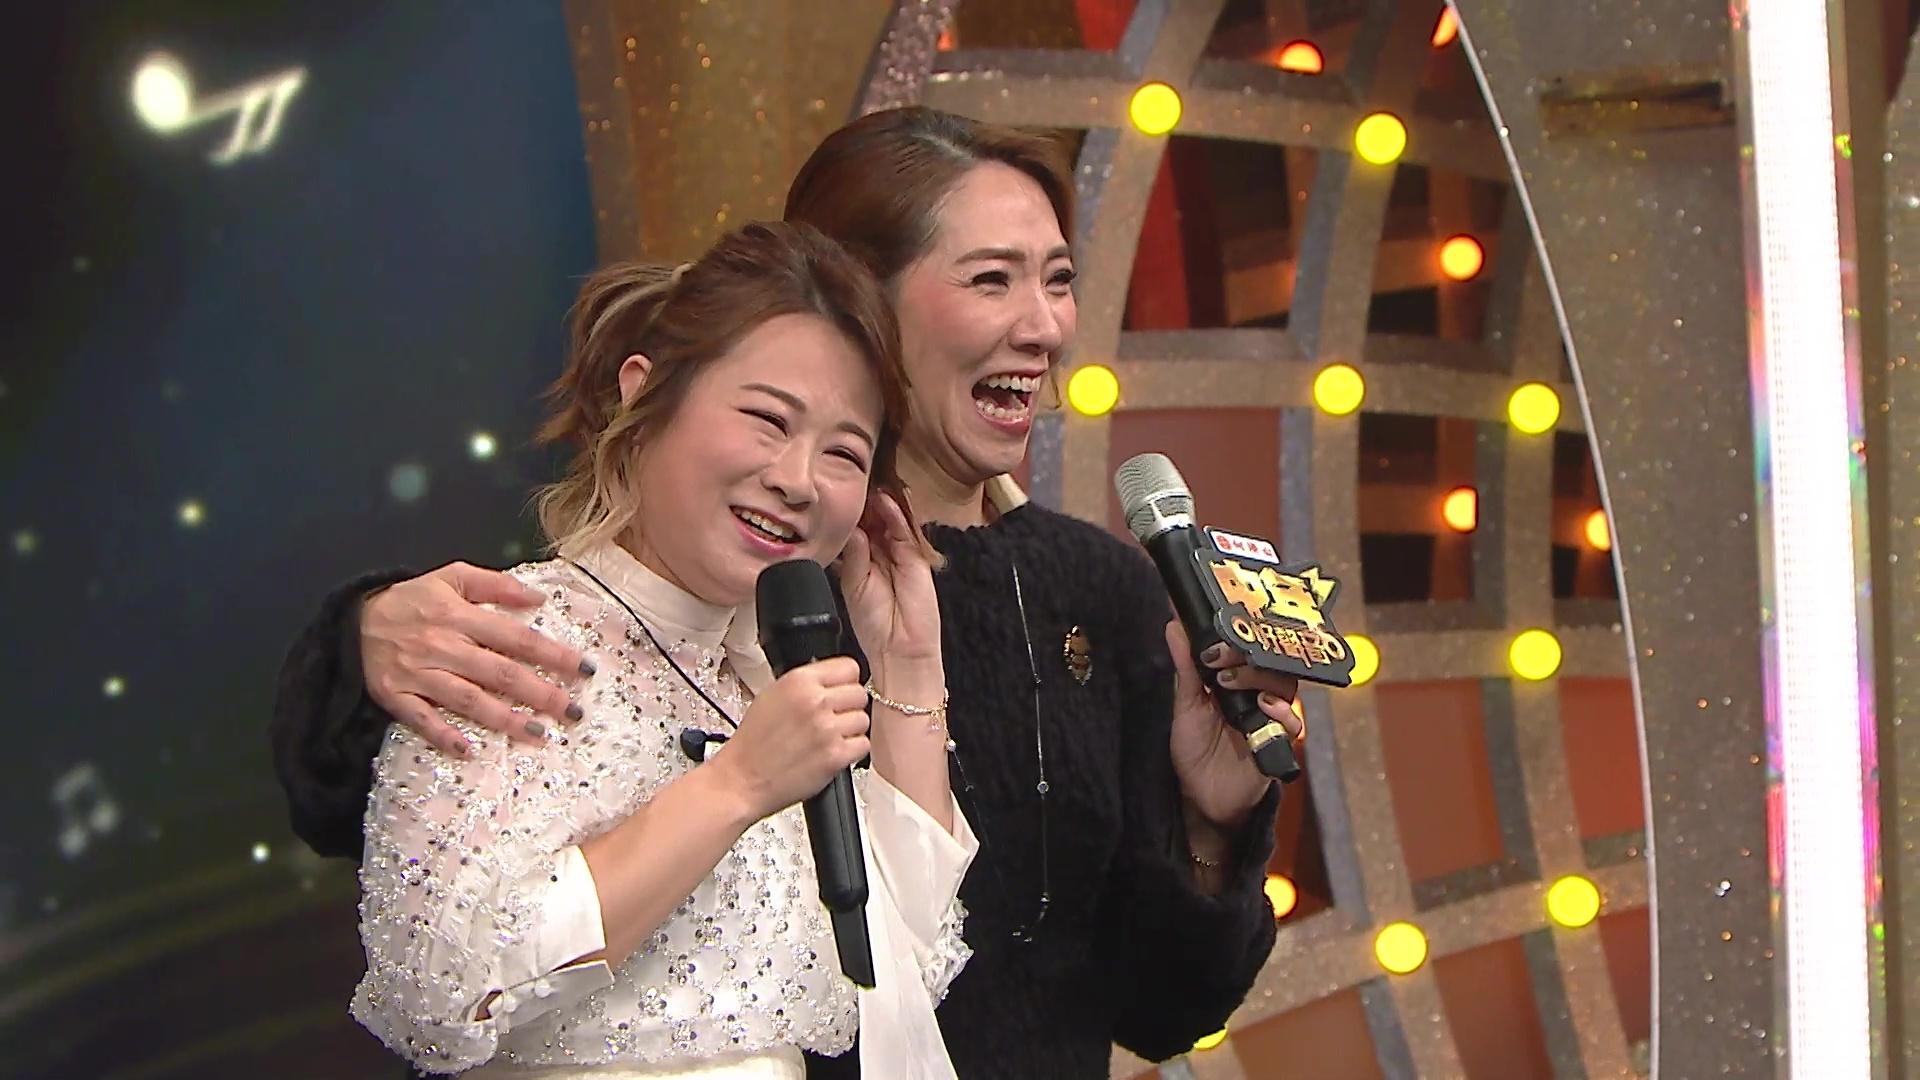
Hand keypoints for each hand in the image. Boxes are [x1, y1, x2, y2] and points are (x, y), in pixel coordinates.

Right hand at [361, 562, 589, 756]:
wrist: (350, 621)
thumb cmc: (410, 599)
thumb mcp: (451, 577)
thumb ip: (496, 585)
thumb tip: (538, 597)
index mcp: (458, 615)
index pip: (515, 637)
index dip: (552, 653)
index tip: (584, 669)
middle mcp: (442, 645)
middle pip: (499, 672)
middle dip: (540, 693)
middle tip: (574, 711)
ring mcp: (418, 674)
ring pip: (467, 699)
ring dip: (504, 719)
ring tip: (539, 734)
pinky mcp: (395, 696)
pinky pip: (421, 720)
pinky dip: (443, 735)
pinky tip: (469, 751)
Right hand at [713, 656, 870, 819]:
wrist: (742, 779)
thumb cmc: (753, 742)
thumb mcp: (773, 695)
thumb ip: (806, 684)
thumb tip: (833, 678)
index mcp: (799, 681)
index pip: (849, 667)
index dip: (846, 682)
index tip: (840, 691)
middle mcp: (815, 701)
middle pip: (859, 693)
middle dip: (849, 706)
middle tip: (833, 719)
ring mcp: (827, 729)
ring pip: (863, 719)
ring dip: (851, 730)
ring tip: (829, 738)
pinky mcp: (835, 756)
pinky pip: (863, 745)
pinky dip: (851, 750)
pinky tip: (832, 752)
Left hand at [837, 491, 941, 672]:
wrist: (898, 648)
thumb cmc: (874, 624)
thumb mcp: (853, 584)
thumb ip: (853, 555)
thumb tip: (851, 528)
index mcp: (863, 560)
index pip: (856, 529)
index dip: (847, 514)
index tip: (834, 495)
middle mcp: (881, 554)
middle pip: (872, 520)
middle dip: (862, 504)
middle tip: (849, 483)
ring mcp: (899, 554)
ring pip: (888, 521)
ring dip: (878, 504)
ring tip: (866, 485)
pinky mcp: (915, 558)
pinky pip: (905, 531)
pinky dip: (895, 514)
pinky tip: (884, 501)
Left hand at [1165, 620, 1304, 829]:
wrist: (1201, 795)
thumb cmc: (1196, 749)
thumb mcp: (1186, 704)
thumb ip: (1186, 666)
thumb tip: (1173, 625)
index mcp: (1238, 680)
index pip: (1250, 647)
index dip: (1238, 635)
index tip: (1213, 638)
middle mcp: (1259, 693)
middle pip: (1271, 661)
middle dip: (1247, 656)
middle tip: (1220, 658)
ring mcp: (1271, 716)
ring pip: (1284, 686)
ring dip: (1261, 679)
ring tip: (1232, 684)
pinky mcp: (1279, 742)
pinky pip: (1293, 723)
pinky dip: (1282, 713)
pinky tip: (1264, 708)